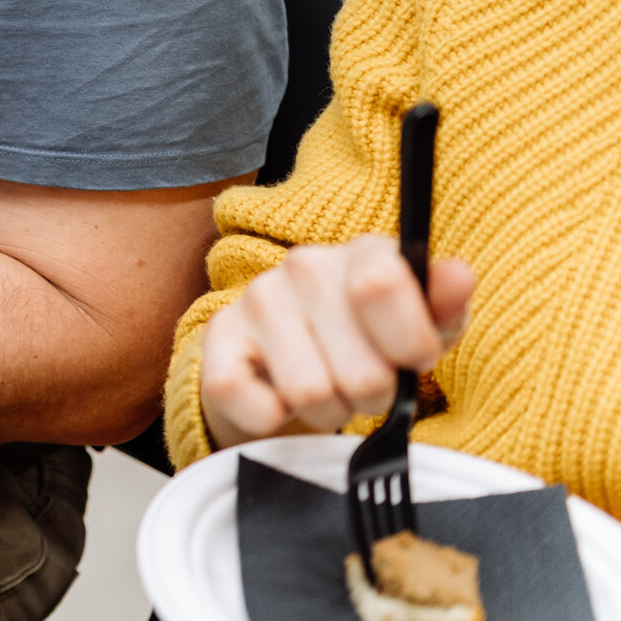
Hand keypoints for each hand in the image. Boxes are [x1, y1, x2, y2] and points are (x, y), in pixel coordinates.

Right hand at [200, 234, 477, 447]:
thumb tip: (458, 275)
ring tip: (327, 389)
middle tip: (363, 382)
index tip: (410, 358)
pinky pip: (258, 407)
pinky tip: (280, 395)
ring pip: (311, 394)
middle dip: (371, 395)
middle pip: (360, 369)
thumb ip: (444, 305)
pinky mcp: (217, 339)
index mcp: (362, 254)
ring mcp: (256, 299)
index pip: (382, 284)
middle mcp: (304, 266)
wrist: (293, 362)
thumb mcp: (425, 328)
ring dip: (327, 410)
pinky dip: (277, 420)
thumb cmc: (372, 344)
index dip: (408, 345)